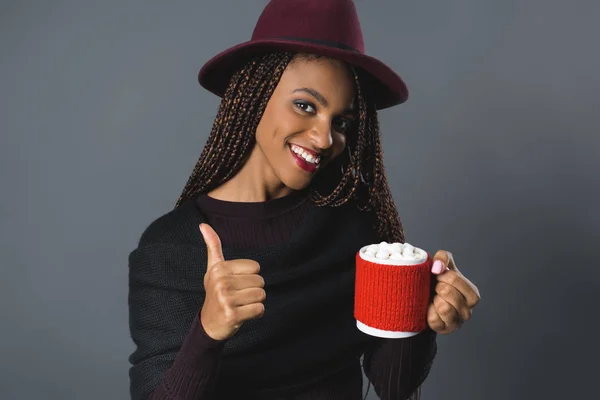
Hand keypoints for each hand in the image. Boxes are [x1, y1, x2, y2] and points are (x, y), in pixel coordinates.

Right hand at [199, 223, 266, 340]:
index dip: (250, 276)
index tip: (236, 283)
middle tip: (239, 296)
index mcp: (219, 268)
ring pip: (261, 295)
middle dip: (253, 290)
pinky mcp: (232, 315)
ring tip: (241, 305)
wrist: (208, 324)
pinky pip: (260, 309)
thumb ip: (213, 246)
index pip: (255, 267)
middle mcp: (221, 282)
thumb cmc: (215, 293)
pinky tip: (243, 314)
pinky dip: (256, 314)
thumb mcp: (213, 268)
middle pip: (260, 281)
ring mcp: (226, 299)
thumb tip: (203, 224)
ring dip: (255, 302)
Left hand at [426, 250, 479, 333]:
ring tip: (434, 299)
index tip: (438, 276)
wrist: (424, 298)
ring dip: (434, 300)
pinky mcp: (444, 330)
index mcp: (472, 294)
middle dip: (437, 287)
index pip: (454, 279)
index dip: (442, 275)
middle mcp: (468, 310)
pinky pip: (434, 320)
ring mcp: (457, 322)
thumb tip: (437, 267)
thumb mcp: (442, 265)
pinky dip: (428, 312)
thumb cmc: (436, 281)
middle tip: (435, 289)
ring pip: (443, 307)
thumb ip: (443, 257)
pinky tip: (430, 309)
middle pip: (447, 291)